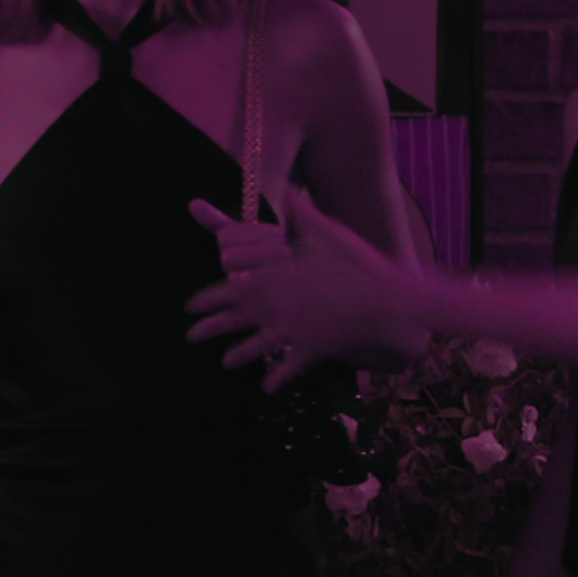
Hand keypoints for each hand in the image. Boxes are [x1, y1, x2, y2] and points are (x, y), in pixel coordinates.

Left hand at [182, 189, 410, 387]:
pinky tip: (267, 388)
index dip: (209, 298)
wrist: (387, 301)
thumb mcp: (328, 232)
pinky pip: (288, 366)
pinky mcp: (311, 348)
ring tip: (225, 363)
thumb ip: (302, 213)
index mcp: (276, 276)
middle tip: (190, 335)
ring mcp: (293, 328)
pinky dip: (277, 378)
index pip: (231, 287)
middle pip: (234, 318)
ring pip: (256, 345)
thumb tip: (291, 188)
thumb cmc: (357, 264)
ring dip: (238, 355)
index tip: (192, 306)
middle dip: (210, 327)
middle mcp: (278, 304)